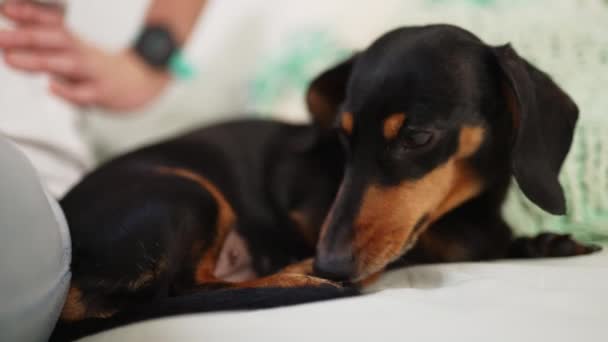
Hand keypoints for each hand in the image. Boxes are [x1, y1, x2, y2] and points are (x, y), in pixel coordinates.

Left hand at [0, 1, 170, 110]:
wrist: (153, 78)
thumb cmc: (118, 61)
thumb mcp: (89, 41)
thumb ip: (58, 33)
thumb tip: (20, 21)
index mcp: (83, 35)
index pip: (53, 20)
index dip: (29, 14)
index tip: (7, 12)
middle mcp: (88, 50)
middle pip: (55, 40)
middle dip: (25, 37)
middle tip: (1, 38)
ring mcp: (97, 72)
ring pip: (65, 64)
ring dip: (38, 61)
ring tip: (12, 59)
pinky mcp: (104, 93)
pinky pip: (86, 94)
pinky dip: (69, 91)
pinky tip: (53, 88)